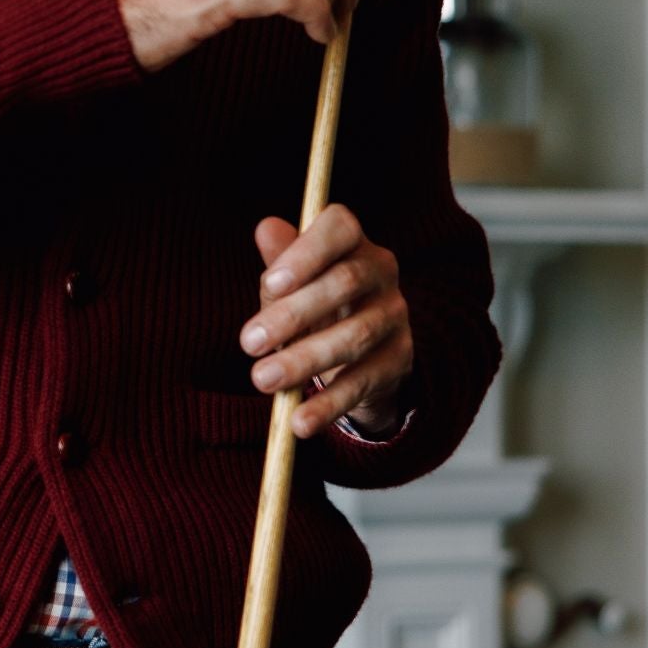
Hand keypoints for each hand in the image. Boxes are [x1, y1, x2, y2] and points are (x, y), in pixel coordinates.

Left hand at [240, 209, 413, 438]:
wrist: (356, 352)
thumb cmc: (313, 303)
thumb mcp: (290, 282)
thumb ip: (280, 259)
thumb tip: (266, 227)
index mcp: (351, 243)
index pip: (340, 228)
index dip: (307, 251)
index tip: (270, 282)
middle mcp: (381, 272)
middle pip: (345, 283)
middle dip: (293, 314)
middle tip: (248, 343)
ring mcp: (394, 316)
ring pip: (355, 336)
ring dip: (305, 360)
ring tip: (262, 381)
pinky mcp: (399, 359)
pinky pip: (364, 382)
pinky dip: (329, 404)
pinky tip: (299, 421)